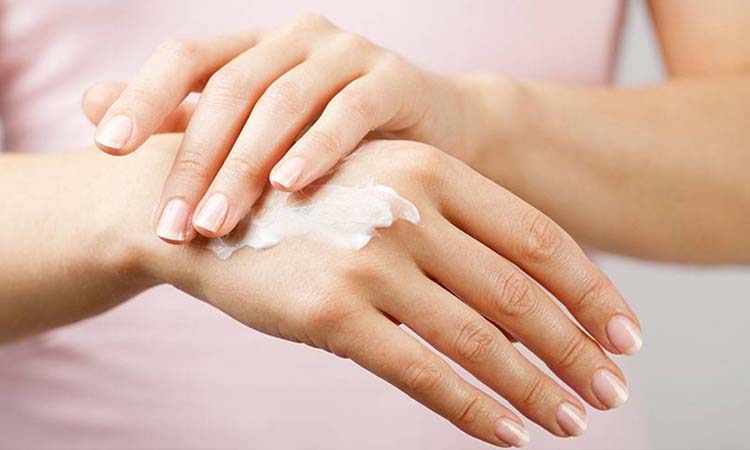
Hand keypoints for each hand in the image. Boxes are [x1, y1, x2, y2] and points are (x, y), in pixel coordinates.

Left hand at [83, 14, 474, 242]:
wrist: (439, 132)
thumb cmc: (342, 143)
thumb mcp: (260, 133)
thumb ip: (185, 121)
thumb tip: (90, 109)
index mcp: (257, 48)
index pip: (187, 58)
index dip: (144, 96)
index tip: (106, 147)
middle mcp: (296, 40)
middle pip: (231, 89)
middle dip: (195, 159)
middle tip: (173, 223)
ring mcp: (347, 54)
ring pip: (283, 101)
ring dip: (247, 164)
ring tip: (218, 221)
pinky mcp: (394, 79)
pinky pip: (349, 112)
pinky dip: (317, 148)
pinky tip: (291, 186)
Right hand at [130, 136, 641, 446]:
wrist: (207, 208)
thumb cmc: (307, 203)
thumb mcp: (384, 190)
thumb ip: (453, 229)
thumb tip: (532, 297)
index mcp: (432, 172)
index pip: (539, 238)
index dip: (592, 292)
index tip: (627, 337)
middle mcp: (409, 209)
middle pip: (521, 293)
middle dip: (576, 350)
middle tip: (614, 392)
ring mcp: (371, 260)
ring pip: (479, 339)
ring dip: (535, 387)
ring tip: (571, 421)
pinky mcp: (333, 312)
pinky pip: (423, 374)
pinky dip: (474, 410)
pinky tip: (508, 433)